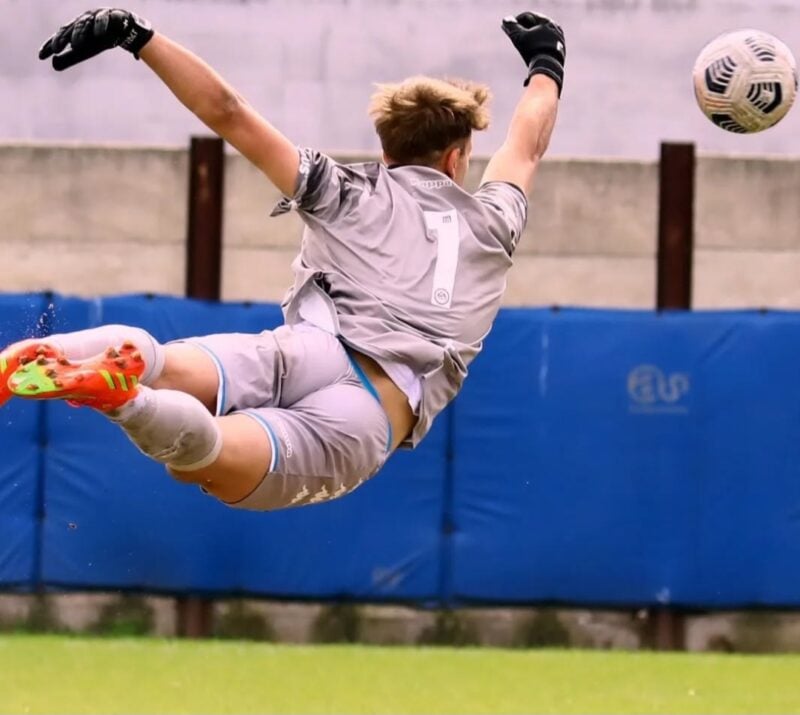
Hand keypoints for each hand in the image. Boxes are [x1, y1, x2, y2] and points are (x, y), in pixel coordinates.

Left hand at [39, 8, 153, 70]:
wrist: (123, 28)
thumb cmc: (100, 39)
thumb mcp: (84, 50)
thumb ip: (70, 57)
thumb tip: (53, 65)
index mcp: (74, 27)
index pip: (59, 36)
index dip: (50, 45)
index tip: (41, 57)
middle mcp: (82, 20)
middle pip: (69, 29)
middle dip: (62, 39)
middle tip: (56, 50)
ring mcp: (95, 16)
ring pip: (84, 24)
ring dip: (80, 34)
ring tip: (76, 46)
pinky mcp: (109, 15)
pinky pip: (103, 19)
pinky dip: (100, 25)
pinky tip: (98, 34)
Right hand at [502, 12, 565, 95]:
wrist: (549, 68)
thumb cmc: (533, 51)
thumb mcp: (519, 38)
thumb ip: (512, 28)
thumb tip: (506, 20)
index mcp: (546, 21)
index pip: (528, 16)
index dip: (516, 21)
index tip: (509, 28)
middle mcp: (555, 28)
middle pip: (536, 26)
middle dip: (524, 30)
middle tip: (515, 35)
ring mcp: (559, 40)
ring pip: (542, 36)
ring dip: (532, 39)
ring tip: (523, 46)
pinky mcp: (560, 52)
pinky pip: (547, 46)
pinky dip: (539, 48)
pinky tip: (533, 54)